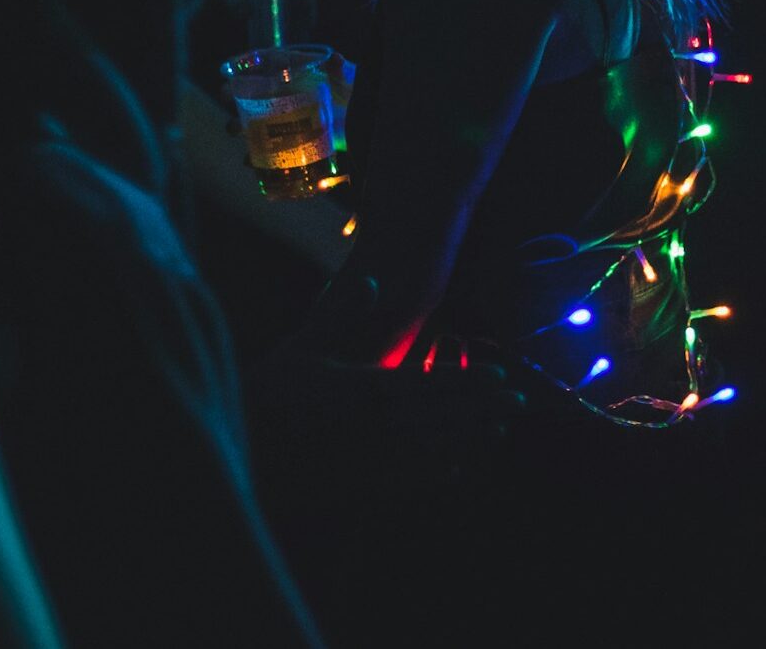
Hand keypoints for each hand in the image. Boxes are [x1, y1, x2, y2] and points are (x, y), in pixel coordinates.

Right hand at [247, 278, 528, 481]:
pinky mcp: (361, 483)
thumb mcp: (304, 345)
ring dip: (471, 439)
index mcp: (370, 388)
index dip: (472, 380)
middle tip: (522, 402)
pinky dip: (436, 472)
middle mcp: (380, 426)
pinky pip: (409, 479)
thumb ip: (342, 314)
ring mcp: (374, 458)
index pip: (435, 382)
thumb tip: (374, 282)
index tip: (503, 376)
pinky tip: (455, 470)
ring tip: (499, 432)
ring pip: (436, 448)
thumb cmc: (269, 393)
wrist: (243, 448)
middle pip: (447, 415)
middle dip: (485, 407)